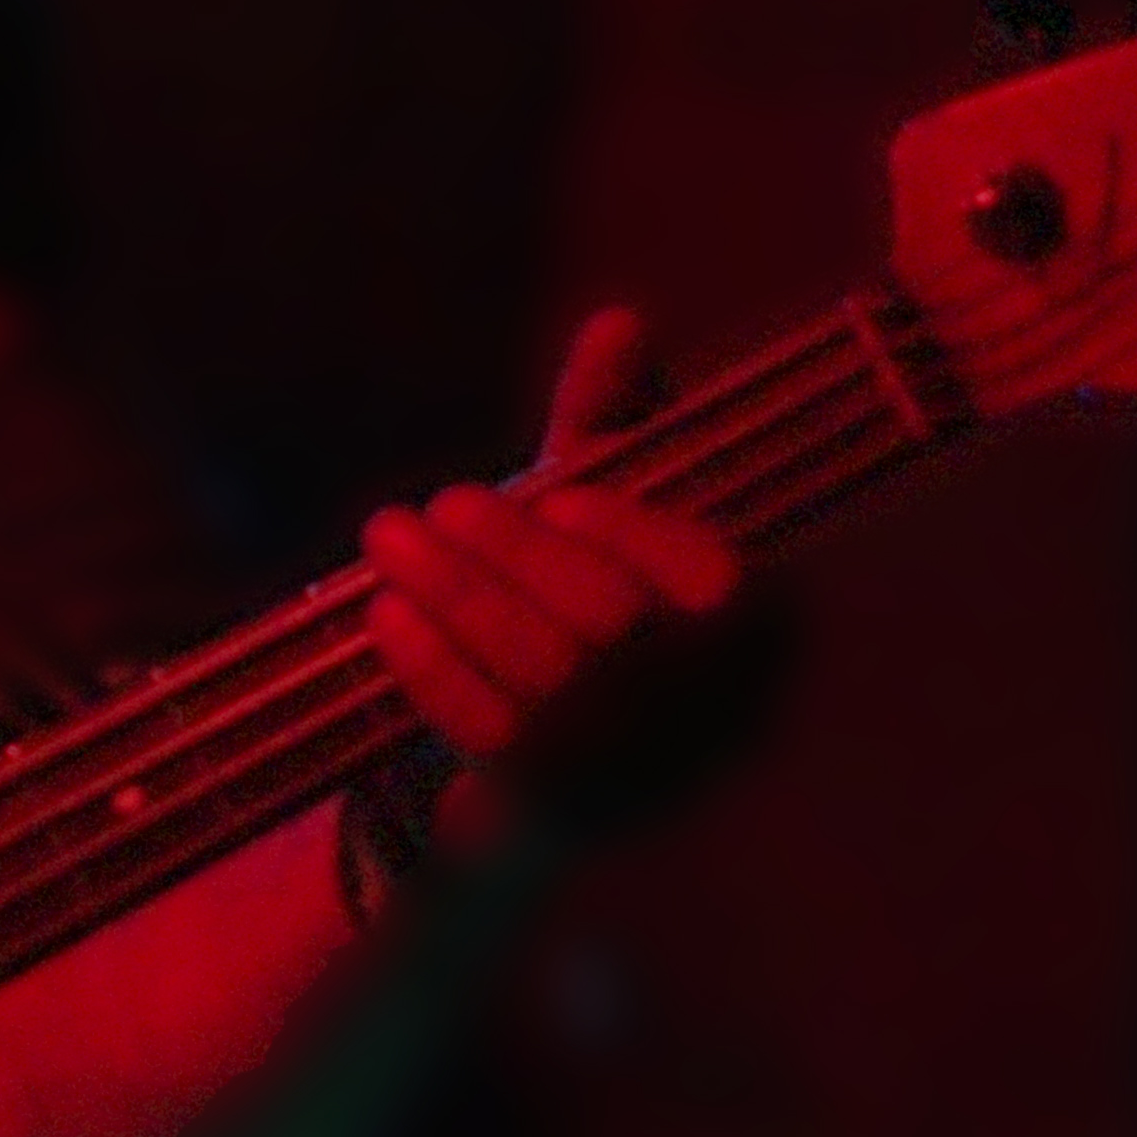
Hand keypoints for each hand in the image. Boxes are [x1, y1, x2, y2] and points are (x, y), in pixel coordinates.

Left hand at [361, 308, 748, 840]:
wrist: (554, 758)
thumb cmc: (589, 598)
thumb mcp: (606, 508)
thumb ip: (615, 419)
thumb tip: (618, 321)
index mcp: (752, 639)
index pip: (712, 586)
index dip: (636, 537)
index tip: (563, 496)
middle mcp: (709, 716)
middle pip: (608, 625)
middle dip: (513, 554)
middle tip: (442, 503)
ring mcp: (634, 774)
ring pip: (541, 676)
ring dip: (453, 596)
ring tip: (387, 536)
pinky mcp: (556, 815)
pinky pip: (490, 735)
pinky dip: (431, 667)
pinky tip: (385, 613)